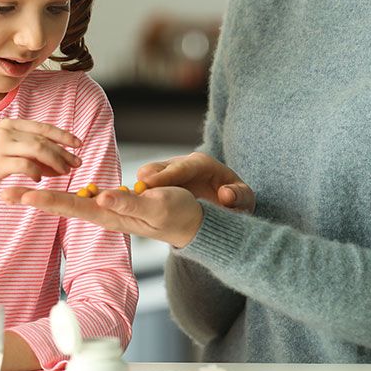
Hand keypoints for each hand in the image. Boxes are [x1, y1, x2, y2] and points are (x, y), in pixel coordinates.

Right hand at [0, 118, 81, 199]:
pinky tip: (40, 180)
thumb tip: (54, 159)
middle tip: (77, 163)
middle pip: (44, 139)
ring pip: (38, 150)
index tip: (79, 144)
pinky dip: (37, 173)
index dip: (63, 135)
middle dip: (64, 152)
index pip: (43, 127)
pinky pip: (25, 166)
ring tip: (64, 172)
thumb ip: (26, 148)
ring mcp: (1, 145)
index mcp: (10, 124)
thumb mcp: (4, 148)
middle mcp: (6, 131)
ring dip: (55, 162)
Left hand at [1, 185, 203, 248]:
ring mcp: (108, 209)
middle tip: (3, 194)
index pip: (72, 206)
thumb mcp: (157, 207)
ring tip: (19, 191)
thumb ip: (129, 204)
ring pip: (70, 201)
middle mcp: (104, 212)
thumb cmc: (177, 213)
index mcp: (110, 214)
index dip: (47, 199)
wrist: (192, 222)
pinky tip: (51, 187)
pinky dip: (63, 192)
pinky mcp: (114, 203)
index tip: (23, 195)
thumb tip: (101, 198)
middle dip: (34, 198)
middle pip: (63, 204)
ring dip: (44, 195)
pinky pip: (83, 197)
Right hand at [138, 152, 254, 212]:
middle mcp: (183, 165)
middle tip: (133, 192)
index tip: (149, 183)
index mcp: (203, 164)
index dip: (166, 174)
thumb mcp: (244, 198)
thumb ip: (239, 195)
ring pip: (149, 175)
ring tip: (126, 200)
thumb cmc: (236, 197)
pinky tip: (128, 206)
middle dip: (147, 179)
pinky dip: (137, 195)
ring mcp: (170, 172)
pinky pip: (146, 185)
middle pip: (160, 168)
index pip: (182, 167)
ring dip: (139, 188)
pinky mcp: (161, 182)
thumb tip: (226, 195)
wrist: (228, 200)